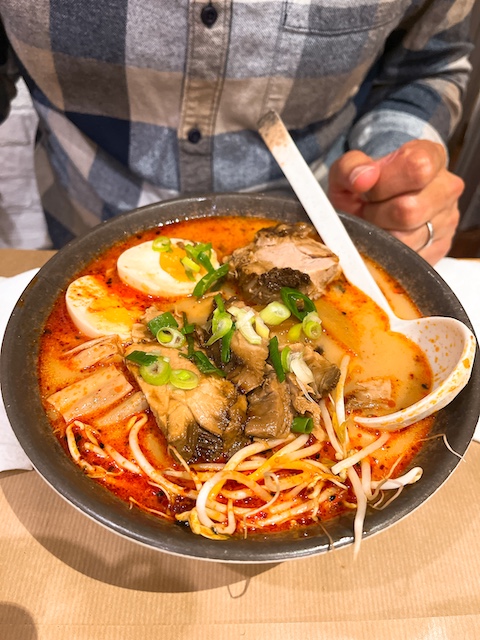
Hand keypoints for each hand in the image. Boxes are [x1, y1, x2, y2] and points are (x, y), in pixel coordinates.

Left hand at [328, 140, 464, 263]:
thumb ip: (349, 167)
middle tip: (368, 211)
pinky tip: (385, 239)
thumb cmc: (362, 188)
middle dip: (377, 215)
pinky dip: (390, 254)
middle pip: (410, 210)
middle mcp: (447, 187)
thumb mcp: (348, 171)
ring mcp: (448, 219)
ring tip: (376, 225)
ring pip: (408, 239)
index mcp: (429, 157)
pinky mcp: (441, 247)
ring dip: (381, 236)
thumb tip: (364, 178)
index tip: (368, 189)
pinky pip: (411, 259)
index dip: (384, 184)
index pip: (417, 168)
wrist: (371, 208)